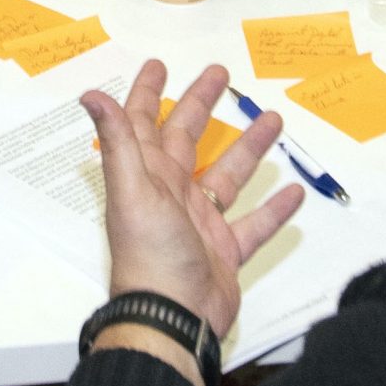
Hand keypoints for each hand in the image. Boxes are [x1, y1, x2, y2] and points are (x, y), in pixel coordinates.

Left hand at [87, 61, 302, 344]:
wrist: (172, 319)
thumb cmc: (150, 254)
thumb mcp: (132, 191)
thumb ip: (118, 142)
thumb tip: (90, 95)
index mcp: (146, 177)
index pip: (143, 124)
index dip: (148, 93)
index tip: (159, 65)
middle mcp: (171, 194)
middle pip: (188, 139)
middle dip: (202, 105)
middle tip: (221, 74)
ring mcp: (199, 223)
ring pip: (228, 176)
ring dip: (249, 148)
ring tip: (274, 120)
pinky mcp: (225, 251)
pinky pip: (253, 224)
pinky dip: (273, 210)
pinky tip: (294, 193)